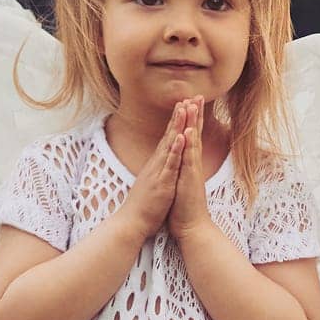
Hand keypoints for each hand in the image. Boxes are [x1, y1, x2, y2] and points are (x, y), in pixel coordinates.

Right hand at [118, 100, 186, 239]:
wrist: (132, 223)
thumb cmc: (142, 207)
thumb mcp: (152, 184)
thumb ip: (156, 172)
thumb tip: (158, 165)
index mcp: (157, 165)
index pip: (167, 138)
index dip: (176, 122)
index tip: (183, 105)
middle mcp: (156, 164)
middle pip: (169, 135)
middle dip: (178, 116)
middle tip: (187, 96)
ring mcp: (158, 172)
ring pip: (169, 144)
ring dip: (176, 126)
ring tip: (184, 108)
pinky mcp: (162, 183)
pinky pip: (170, 164)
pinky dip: (175, 150)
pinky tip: (180, 136)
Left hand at [166, 96, 214, 242]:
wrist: (191, 227)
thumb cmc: (184, 209)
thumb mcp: (181, 185)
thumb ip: (182, 172)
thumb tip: (181, 164)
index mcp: (188, 164)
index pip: (190, 138)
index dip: (190, 121)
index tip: (189, 104)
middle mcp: (192, 164)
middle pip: (195, 134)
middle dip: (195, 114)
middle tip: (197, 95)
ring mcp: (192, 170)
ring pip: (193, 142)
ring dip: (194, 123)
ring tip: (193, 104)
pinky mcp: (190, 179)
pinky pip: (190, 159)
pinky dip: (190, 144)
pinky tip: (190, 131)